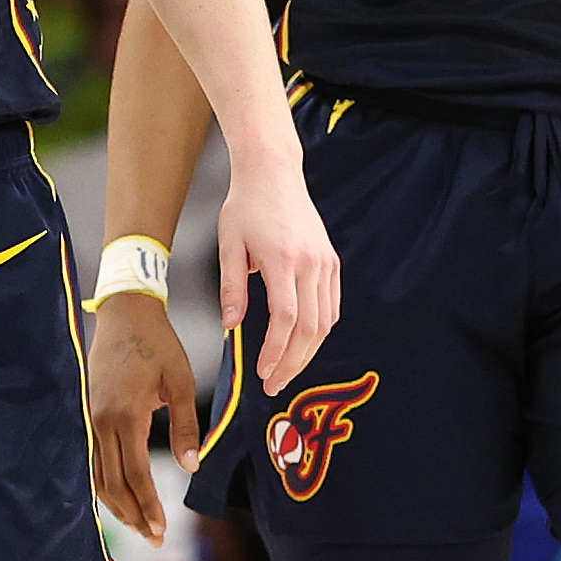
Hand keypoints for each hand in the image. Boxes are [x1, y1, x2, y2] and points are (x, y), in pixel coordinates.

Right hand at [86, 293, 198, 543]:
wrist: (124, 314)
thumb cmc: (158, 345)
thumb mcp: (179, 383)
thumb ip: (185, 427)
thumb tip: (192, 468)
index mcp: (125, 415)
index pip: (134, 475)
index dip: (148, 506)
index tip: (162, 531)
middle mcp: (101, 421)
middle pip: (112, 482)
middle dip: (133, 514)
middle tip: (154, 540)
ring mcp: (90, 417)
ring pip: (98, 473)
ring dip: (118, 503)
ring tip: (139, 525)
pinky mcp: (88, 412)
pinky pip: (93, 458)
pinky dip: (106, 482)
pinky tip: (120, 494)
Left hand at [219, 160, 341, 395]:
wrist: (273, 174)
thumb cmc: (245, 207)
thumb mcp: (228, 244)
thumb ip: (231, 288)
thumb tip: (230, 326)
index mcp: (283, 260)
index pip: (285, 319)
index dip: (276, 351)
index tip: (264, 373)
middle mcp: (311, 264)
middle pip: (309, 328)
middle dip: (292, 362)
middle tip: (274, 385)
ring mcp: (326, 263)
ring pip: (325, 321)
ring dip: (307, 351)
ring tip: (286, 370)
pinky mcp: (331, 262)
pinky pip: (331, 305)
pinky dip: (320, 330)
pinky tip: (304, 343)